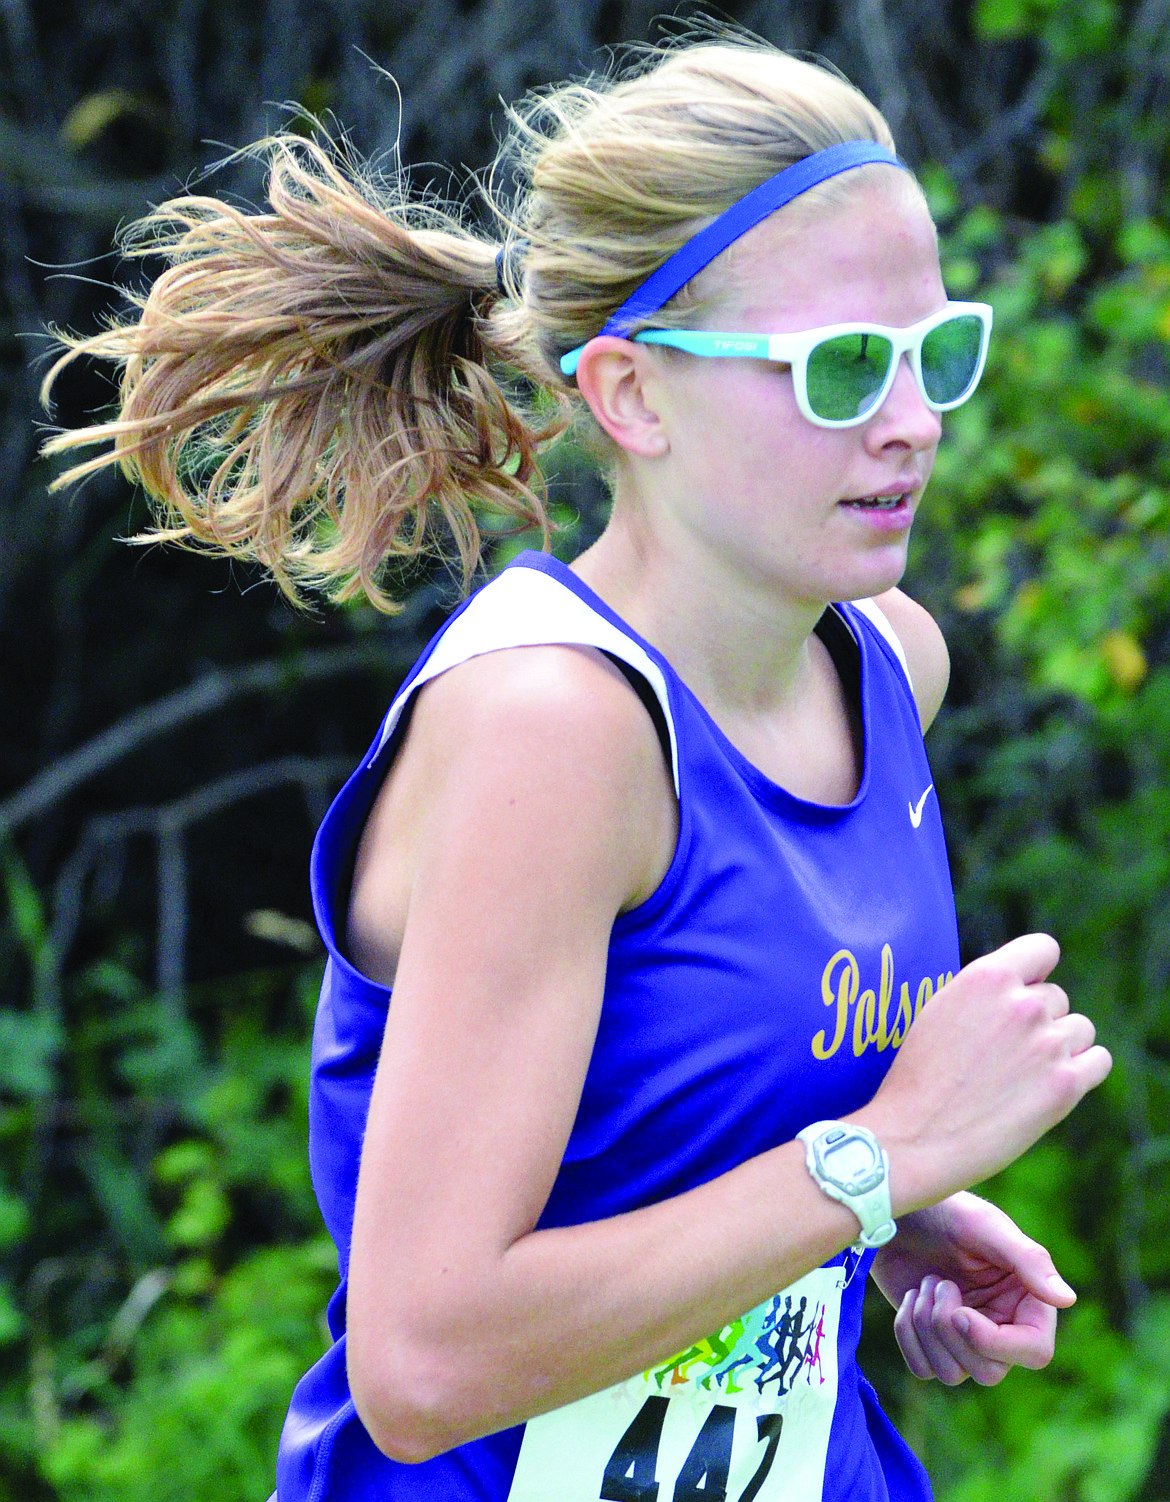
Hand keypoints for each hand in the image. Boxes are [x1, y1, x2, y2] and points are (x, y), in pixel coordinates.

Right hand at [861, 933, 1111, 1210]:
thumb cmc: (918, 1078)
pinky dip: (1081, 1071)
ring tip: (1024, 1073)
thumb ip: (985, 994)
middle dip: (1037, 1019)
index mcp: (987, 977)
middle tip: (1004, 1052)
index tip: (1021, 993)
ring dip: (1059, 1046)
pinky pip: (1098, 1061)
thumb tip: (1019, 990)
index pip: (1043, 949)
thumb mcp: (941, 1010)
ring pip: (1079, 1029)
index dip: (1034, 971)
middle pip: (1056, 997)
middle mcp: (1023, 1004)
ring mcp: (1048, 1044)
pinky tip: (1053, 1084)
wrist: (915, 1137)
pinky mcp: (1065, 1085)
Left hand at [871, 1192, 1073, 1385]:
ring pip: (952, 1374)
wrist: (901, 1214)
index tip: (960, 1313)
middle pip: (988, 1373)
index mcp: (1027, 1302)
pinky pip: (923, 1368)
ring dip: (927, 1326)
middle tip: (937, 1282)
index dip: (994, 1342)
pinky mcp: (933, 1342)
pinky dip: (907, 1334)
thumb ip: (1028, 1260)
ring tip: (925, 1282)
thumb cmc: (948, 1212)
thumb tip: (1067, 1299)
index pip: (1035, 1353)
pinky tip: (909, 1296)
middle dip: (950, 1330)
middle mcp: (1001, 1326)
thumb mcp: (986, 1227)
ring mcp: (965, 1338)